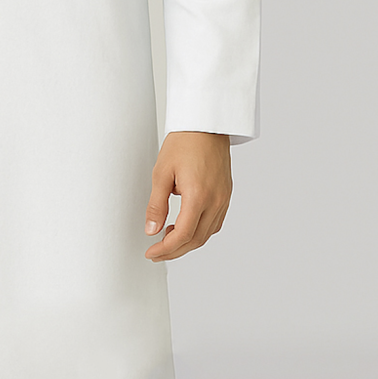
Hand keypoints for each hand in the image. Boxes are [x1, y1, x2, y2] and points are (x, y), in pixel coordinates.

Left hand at [144, 130, 231, 261]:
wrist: (206, 125)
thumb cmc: (184, 143)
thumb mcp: (161, 173)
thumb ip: (156, 204)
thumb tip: (151, 230)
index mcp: (198, 196)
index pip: (182, 235)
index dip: (165, 249)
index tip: (151, 253)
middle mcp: (215, 201)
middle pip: (196, 239)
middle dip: (175, 250)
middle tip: (157, 253)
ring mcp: (224, 198)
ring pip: (207, 234)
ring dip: (187, 242)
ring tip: (167, 238)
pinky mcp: (226, 195)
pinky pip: (215, 223)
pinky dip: (200, 231)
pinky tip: (186, 226)